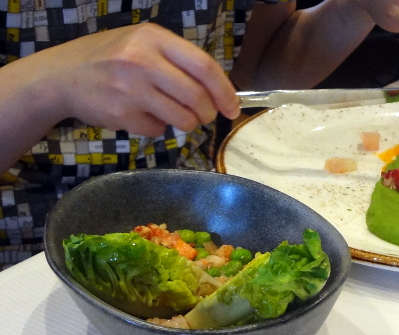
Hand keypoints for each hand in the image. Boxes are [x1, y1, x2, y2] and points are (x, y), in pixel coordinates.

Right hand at [33, 23, 239, 136]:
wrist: (61, 76)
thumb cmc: (111, 59)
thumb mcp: (142, 44)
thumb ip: (177, 61)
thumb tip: (219, 90)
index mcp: (153, 38)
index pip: (204, 66)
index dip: (225, 90)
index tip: (233, 107)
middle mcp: (141, 60)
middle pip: (196, 96)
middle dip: (207, 112)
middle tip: (204, 116)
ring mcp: (129, 88)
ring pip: (181, 118)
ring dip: (186, 123)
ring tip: (174, 115)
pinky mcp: (120, 113)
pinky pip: (156, 129)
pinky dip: (157, 127)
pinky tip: (142, 115)